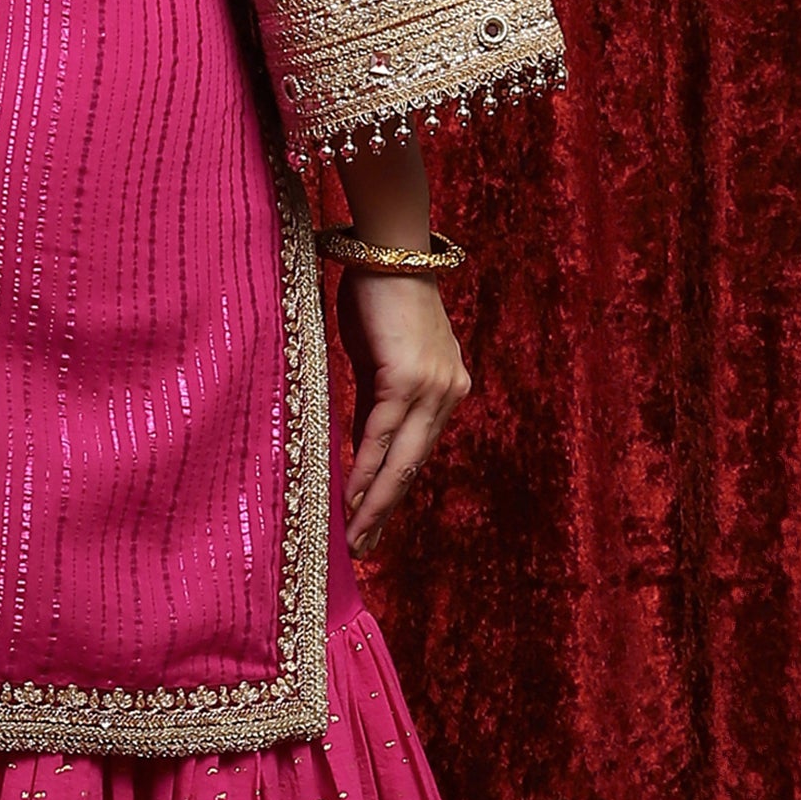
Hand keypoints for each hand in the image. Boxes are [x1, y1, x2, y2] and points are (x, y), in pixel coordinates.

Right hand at [338, 267, 471, 557]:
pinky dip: (366, 469)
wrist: (388, 251)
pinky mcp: (408, 380)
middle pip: (415, 466)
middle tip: (365, 548)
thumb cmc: (379, 296)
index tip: (374, 522)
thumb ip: (376, 403)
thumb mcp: (379, 358)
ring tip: (356, 536)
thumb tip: (361, 449)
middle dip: (387, 510)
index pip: (418, 452)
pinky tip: (352, 497)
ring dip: (376, 502)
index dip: (395, 489)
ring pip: (402, 460)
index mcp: (447, 389)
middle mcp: (449, 394)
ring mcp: (433, 388)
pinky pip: (383, 436)